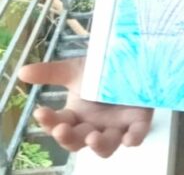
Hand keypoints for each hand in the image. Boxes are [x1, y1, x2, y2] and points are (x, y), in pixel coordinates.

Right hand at [19, 57, 153, 157]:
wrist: (129, 60)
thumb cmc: (100, 71)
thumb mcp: (76, 70)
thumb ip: (52, 72)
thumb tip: (22, 72)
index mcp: (76, 116)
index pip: (58, 124)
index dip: (49, 121)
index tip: (40, 112)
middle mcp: (94, 126)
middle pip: (77, 141)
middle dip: (67, 137)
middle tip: (62, 128)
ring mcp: (116, 126)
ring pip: (106, 147)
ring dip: (98, 145)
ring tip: (92, 137)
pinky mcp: (138, 120)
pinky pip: (137, 135)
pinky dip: (134, 138)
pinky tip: (129, 138)